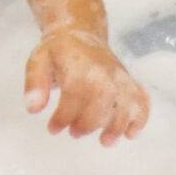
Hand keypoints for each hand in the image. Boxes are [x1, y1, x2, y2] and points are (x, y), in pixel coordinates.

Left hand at [24, 31, 149, 144]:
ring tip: (105, 141)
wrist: (81, 33)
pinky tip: (131, 133)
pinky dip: (140, 116)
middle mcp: (105, 71)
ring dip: (118, 126)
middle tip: (74, 133)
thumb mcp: (38, 61)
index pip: (75, 96)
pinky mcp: (128, 81)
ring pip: (126, 103)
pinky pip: (141, 99)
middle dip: (87, 125)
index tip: (53, 128)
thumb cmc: (58, 51)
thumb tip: (33, 108)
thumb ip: (34, 83)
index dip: (63, 118)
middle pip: (102, 103)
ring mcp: (119, 77)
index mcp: (81, 66)